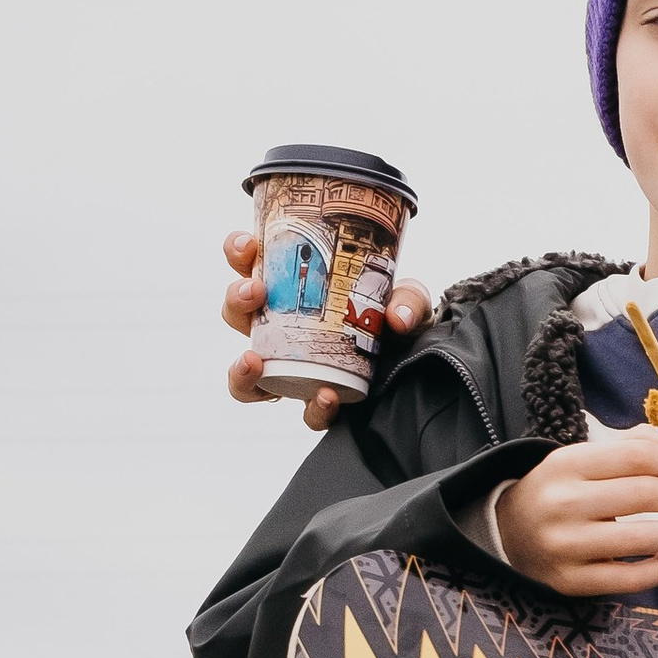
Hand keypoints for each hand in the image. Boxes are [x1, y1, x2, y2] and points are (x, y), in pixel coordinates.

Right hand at [225, 227, 429, 426]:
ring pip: (249, 373)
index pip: (251, 267)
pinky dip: (314, 409)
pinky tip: (326, 396)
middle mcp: (282, 329)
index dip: (239, 253)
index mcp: (291, 290)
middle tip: (256, 291)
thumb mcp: (408, 299)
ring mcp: (295, 369)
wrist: (421, 363)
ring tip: (252, 359)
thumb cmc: (397, 319)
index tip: (248, 244)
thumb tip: (397, 316)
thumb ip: (408, 300)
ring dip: (240, 368)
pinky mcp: (319, 403)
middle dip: (236, 300)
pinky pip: (306, 414)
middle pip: (238, 315)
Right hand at [490, 430, 657, 595]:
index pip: (638, 458)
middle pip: (644, 495)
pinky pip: (629, 578)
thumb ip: (626, 447)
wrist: (506, 531)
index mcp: (566, 464)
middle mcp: (563, 503)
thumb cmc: (556, 491)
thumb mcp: (579, 459)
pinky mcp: (571, 581)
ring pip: (641, 539)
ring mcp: (566, 545)